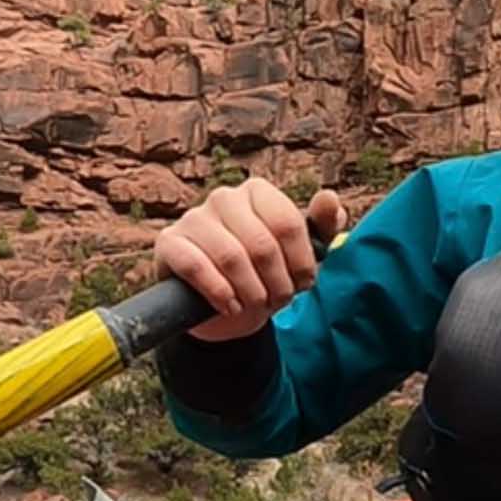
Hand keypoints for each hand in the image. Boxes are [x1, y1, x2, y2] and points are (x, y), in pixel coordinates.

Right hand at [154, 179, 347, 341]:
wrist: (225, 306)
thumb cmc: (266, 274)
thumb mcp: (300, 255)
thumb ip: (321, 228)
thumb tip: (331, 199)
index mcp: (258, 193)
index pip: (288, 223)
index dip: (301, 262)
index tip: (304, 284)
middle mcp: (224, 197)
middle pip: (262, 244)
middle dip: (277, 283)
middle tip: (280, 301)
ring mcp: (193, 218)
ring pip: (232, 257)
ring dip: (251, 292)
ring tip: (257, 306)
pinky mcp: (169, 243)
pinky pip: (196, 266)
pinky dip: (220, 293)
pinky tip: (231, 307)